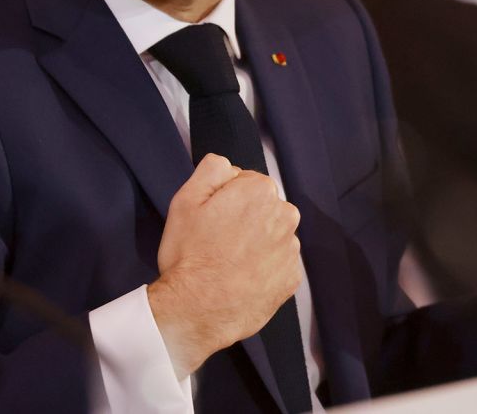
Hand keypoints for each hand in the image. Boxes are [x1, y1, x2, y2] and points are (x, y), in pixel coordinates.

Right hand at [147, 153, 302, 378]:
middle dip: (244, 218)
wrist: (197, 311)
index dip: (225, 198)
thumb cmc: (189, 255)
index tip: (212, 218)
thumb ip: (212, 169)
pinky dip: (263, 268)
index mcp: (260, 191)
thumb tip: (229, 166)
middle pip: (262, 207)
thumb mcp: (185, 200)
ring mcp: (291, 249)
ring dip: (255, 243)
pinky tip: (241, 278)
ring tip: (228, 263)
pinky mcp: (292, 279)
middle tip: (217, 241)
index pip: (245, 182)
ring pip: (272, 235)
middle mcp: (284, 215)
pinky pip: (278, 263)